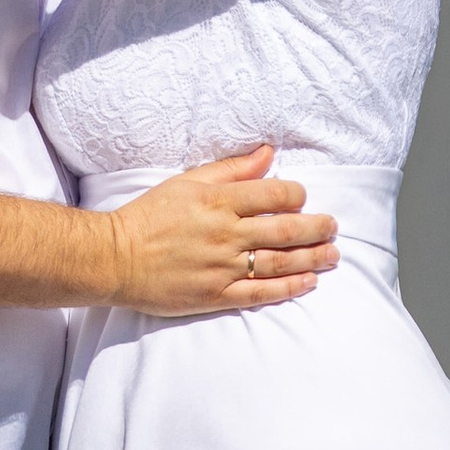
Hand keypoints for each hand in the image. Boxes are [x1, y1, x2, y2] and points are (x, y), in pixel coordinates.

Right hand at [102, 147, 337, 317]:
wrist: (116, 257)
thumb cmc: (149, 216)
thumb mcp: (187, 181)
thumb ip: (232, 169)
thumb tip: (269, 154)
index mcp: (219, 201)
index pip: (275, 194)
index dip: (297, 195)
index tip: (303, 199)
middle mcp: (226, 233)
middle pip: (286, 230)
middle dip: (317, 228)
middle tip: (333, 227)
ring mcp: (223, 267)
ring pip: (280, 262)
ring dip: (312, 259)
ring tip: (332, 255)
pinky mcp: (216, 295)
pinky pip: (261, 293)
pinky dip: (289, 288)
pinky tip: (308, 283)